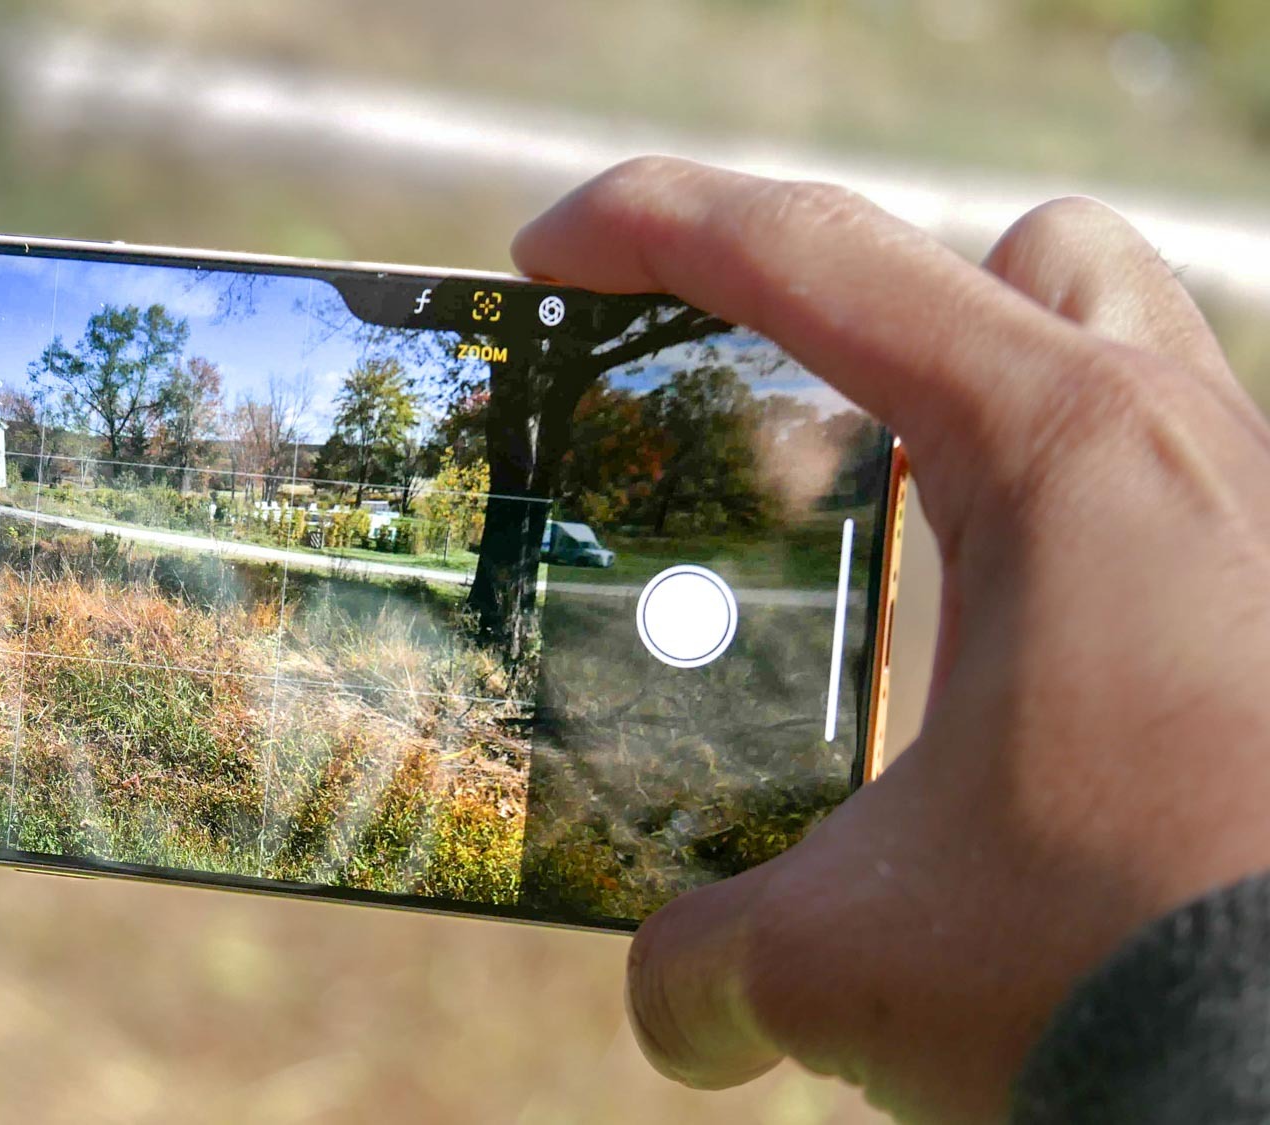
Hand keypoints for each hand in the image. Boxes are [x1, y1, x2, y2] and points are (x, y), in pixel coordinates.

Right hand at [515, 160, 1267, 1120]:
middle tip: (789, 425)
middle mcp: (1187, 453)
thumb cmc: (1117, 967)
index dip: (647, 222)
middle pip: (1023, 259)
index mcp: (1058, 455)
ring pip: (1130, 366)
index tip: (544, 260)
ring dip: (995, 417)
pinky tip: (1013, 679)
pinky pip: (1172, 506)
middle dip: (891, 308)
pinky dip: (1069, 547)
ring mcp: (1259, 529)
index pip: (812, 259)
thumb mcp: (847, 959)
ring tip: (898, 549)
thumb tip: (677, 1006)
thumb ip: (710, 960)